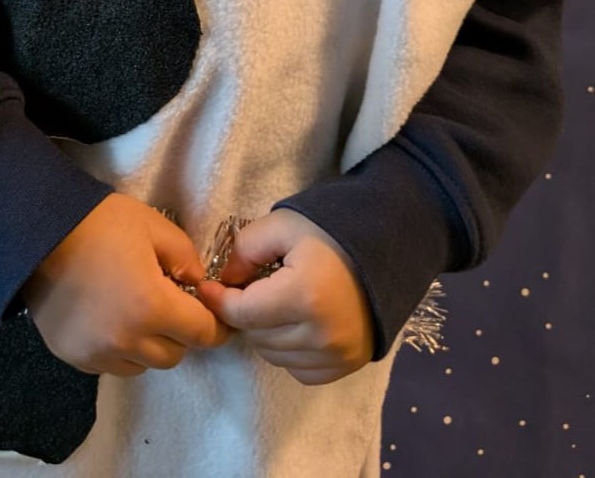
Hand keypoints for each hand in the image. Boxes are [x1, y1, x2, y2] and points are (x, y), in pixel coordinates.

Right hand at [23, 193, 230, 376]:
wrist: (37, 233)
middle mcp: (127, 340)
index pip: (201, 333)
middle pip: (174, 355)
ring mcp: (97, 354)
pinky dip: (121, 349)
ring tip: (138, 310)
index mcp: (152, 306)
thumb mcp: (154, 226)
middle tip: (171, 304)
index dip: (214, 325)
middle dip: (180, 332)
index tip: (214, 316)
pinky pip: (113, 365)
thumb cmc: (99, 224)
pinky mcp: (74, 358)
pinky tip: (111, 318)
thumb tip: (196, 284)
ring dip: (150, 344)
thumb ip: (186, 257)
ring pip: (143, 365)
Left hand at [198, 209, 374, 384]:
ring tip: (276, 304)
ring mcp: (336, 355)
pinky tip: (296, 323)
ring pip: (273, 356)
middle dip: (246, 312)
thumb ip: (245, 249)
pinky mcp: (347, 366)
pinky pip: (297, 370)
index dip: (220, 299)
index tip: (209, 287)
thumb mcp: (283, 224)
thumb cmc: (331, 233)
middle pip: (255, 335)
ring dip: (265, 332)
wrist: (385, 250)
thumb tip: (224, 282)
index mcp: (304, 296)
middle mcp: (320, 334)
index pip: (242, 312)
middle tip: (252, 288)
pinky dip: (288, 351)